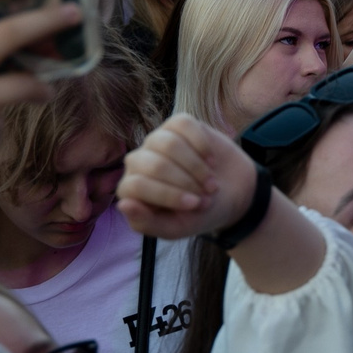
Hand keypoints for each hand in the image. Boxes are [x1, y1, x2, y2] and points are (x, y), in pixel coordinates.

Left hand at [117, 114, 258, 239]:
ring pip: (170, 143)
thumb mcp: (174, 228)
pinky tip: (211, 161)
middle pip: (155, 165)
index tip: (195, 205)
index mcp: (130, 189)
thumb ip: (146, 223)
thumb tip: (123, 205)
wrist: (229, 194)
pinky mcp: (176, 124)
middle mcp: (137, 161)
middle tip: (206, 196)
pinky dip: (203, 145)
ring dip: (197, 167)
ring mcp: (156, 140)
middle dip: (187, 182)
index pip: (137, 186)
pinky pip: (185, 125)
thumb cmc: (196, 214)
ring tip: (210, 183)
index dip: (169, 195)